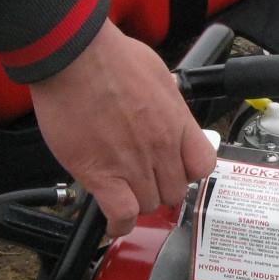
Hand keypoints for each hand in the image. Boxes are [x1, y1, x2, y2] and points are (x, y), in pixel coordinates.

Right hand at [28, 22, 216, 234]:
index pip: (202, 165)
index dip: (188, 172)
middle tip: (142, 181)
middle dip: (159, 189)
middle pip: (174, 191)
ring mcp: (132, 163)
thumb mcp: (156, 74)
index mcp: (176, 121)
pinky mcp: (102, 174)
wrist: (75, 56)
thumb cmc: (109, 56)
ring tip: (122, 193)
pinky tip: (114, 222)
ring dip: (137, 202)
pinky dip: (119, 223)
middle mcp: (160, 146)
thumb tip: (164, 109)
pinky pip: (121, 214)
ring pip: (149, 205)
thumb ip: (165, 101)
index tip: (175, 170)